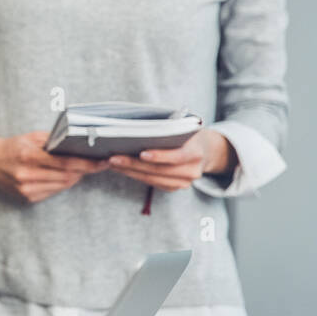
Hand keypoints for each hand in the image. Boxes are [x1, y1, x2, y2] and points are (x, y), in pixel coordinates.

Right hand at [0, 128, 107, 203]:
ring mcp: (26, 189)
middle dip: (84, 170)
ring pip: (62, 185)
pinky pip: (52, 192)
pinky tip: (61, 176)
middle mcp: (26, 175)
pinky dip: (61, 184)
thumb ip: (55, 141)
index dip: (87, 164)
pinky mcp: (26, 198)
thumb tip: (80, 146)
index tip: (103, 162)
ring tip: (80, 168)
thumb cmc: (12, 146)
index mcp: (28, 156)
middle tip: (96, 163)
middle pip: (67, 176)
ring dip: (74, 177)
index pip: (65, 163)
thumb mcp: (32, 137)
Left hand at [106, 129, 235, 191]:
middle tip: (113, 158)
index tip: (141, 153)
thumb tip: (138, 128)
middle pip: (159, 170)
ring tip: (112, 163)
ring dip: (129, 171)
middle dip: (134, 164)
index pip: (177, 157)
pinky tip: (121, 168)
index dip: (160, 156)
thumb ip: (169, 129)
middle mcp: (192, 171)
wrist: (204, 150)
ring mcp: (184, 182)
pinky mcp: (174, 187)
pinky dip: (135, 175)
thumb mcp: (184, 128)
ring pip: (152, 179)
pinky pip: (151, 183)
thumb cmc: (187, 134)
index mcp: (196, 153)